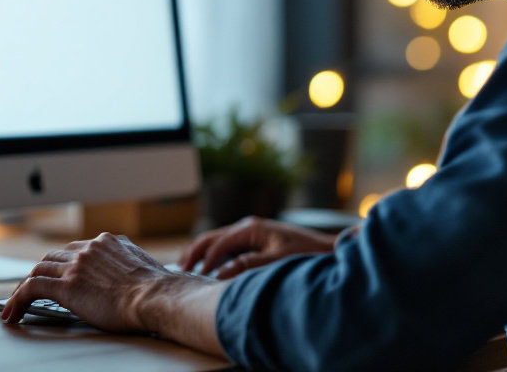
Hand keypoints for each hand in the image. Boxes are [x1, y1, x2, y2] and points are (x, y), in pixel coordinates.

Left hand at [0, 232, 184, 332]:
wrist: (156, 297)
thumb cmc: (156, 289)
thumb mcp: (141, 265)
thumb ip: (126, 263)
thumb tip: (126, 272)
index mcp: (107, 243)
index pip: (75, 250)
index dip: (63, 264)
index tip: (59, 274)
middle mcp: (89, 249)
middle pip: (53, 257)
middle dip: (43, 272)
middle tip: (34, 288)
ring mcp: (76, 266)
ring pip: (39, 270)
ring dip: (26, 285)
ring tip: (17, 303)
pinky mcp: (66, 286)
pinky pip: (31, 288)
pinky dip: (17, 299)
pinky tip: (12, 312)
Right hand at [178, 216, 336, 278]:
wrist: (327, 250)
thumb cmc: (306, 255)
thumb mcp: (276, 262)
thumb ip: (248, 265)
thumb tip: (219, 273)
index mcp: (251, 228)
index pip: (218, 244)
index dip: (204, 262)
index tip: (194, 279)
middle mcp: (247, 227)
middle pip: (211, 238)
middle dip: (194, 254)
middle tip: (179, 271)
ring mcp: (250, 232)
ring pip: (216, 240)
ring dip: (200, 253)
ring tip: (186, 269)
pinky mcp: (254, 240)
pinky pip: (226, 246)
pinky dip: (212, 255)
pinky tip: (206, 267)